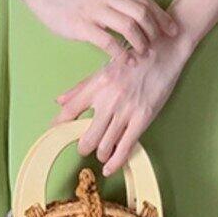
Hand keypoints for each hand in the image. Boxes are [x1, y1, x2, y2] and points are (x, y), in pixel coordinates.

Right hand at [25, 0, 178, 59]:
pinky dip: (121, 53)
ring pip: (128, 27)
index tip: (172, 30)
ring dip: (140, 43)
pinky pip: (108, 42)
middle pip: (141, 13)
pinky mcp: (82, 25)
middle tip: (158, 44)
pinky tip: (126, 60)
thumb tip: (148, 16)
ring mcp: (93, 8)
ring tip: (143, 53)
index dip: (162, 17)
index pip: (145, 0)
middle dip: (154, 32)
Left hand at [50, 28, 194, 175]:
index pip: (70, 111)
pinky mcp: (143, 118)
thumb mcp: (104, 68)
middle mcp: (108, 100)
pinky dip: (116, 162)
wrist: (163, 50)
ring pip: (104, 146)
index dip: (59, 126)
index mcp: (96, 85)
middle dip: (83, 147)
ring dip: (101, 154)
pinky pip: (125, 147)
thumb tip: (59, 101)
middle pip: (86, 137)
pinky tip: (111, 167)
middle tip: (84, 147)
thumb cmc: (133, 56)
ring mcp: (126, 111)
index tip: (54, 133)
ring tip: (102, 152)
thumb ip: (81, 87)